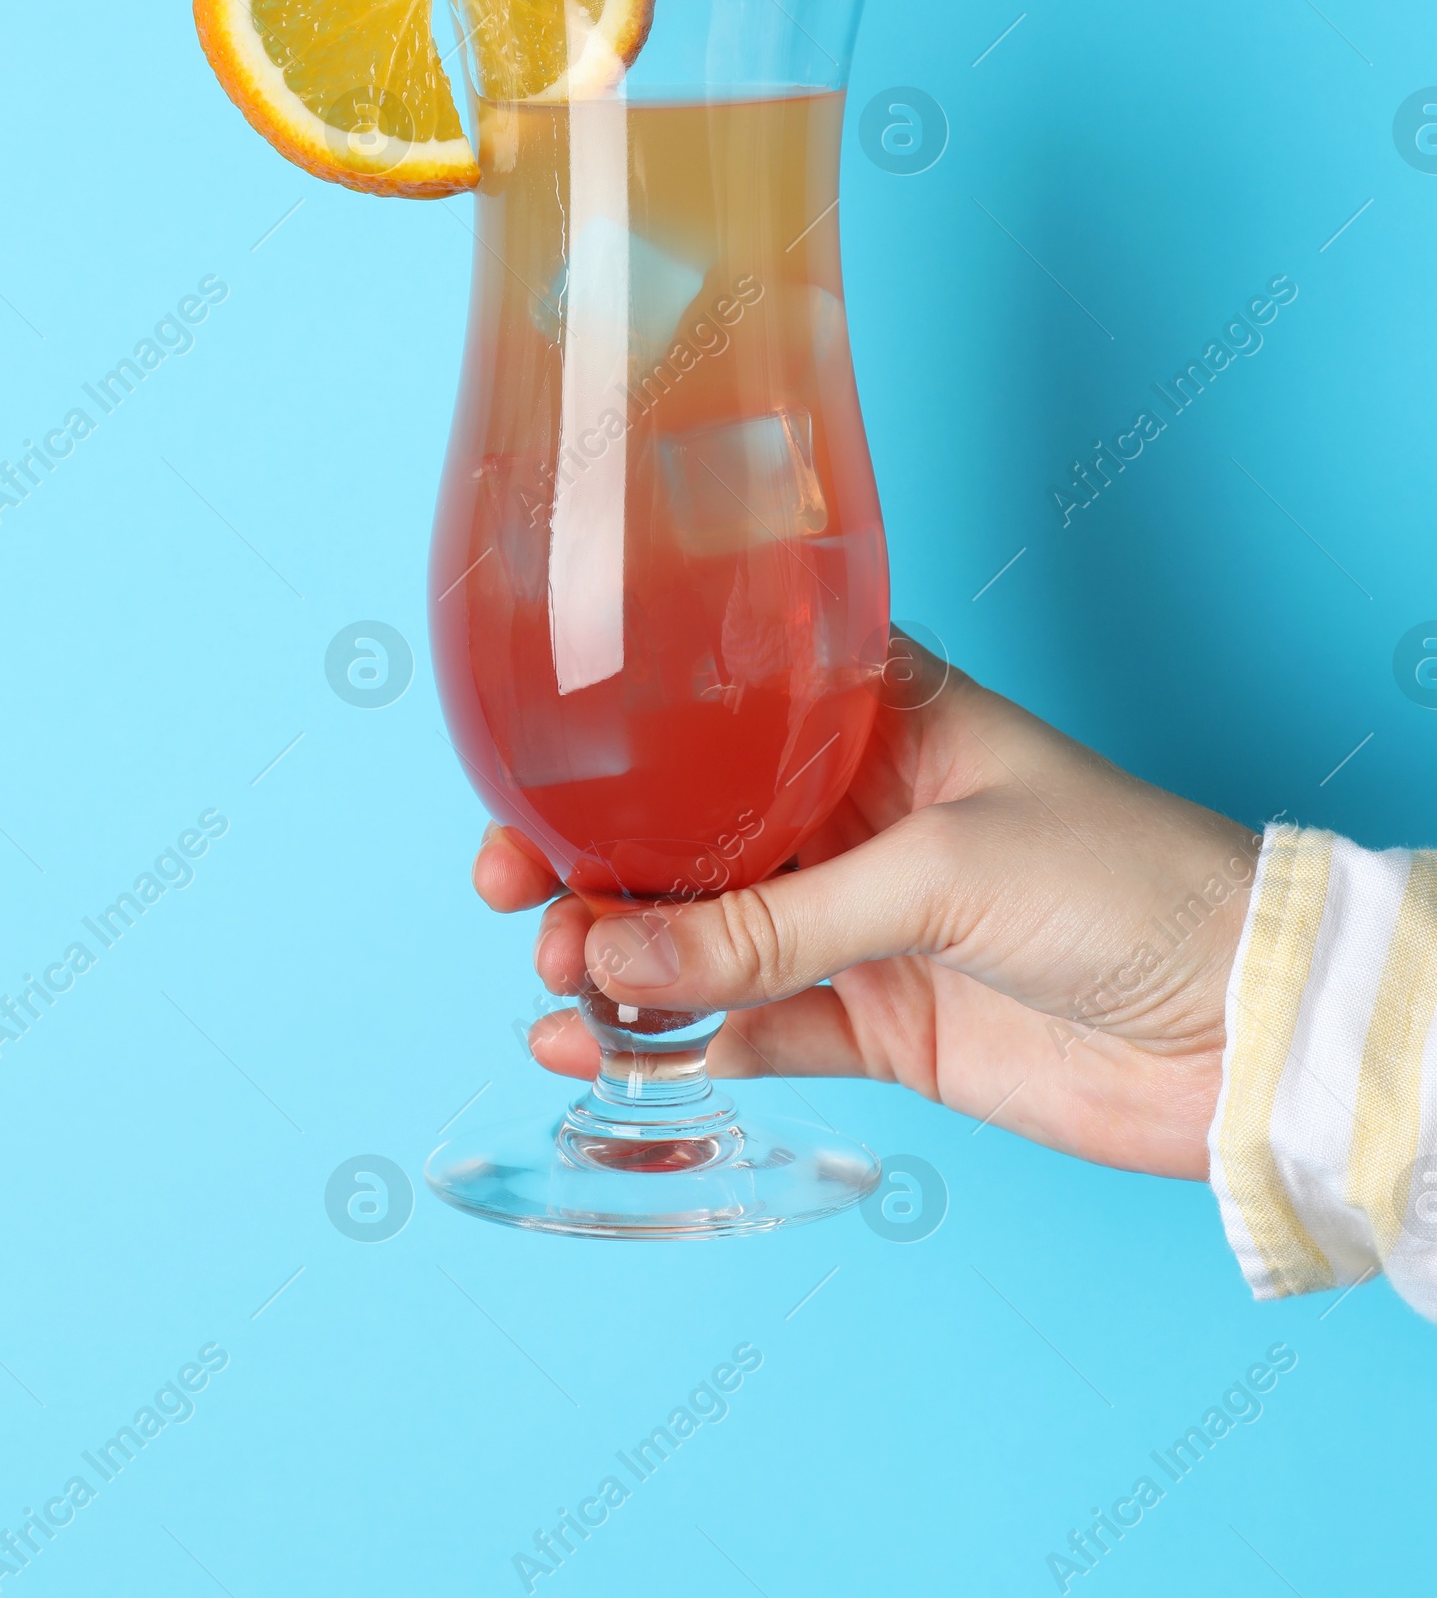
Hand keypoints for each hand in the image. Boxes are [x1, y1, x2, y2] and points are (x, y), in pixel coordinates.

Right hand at [472, 637, 1259, 1179]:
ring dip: (619, 956)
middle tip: (516, 893)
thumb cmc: (1125, 881)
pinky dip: (674, 1042)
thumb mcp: (939, 872)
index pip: (718, 706)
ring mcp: (859, 919)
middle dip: (592, 857)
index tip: (528, 774)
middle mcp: (854, 810)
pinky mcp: (876, 1021)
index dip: (619, 738)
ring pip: (701, 932)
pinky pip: (748, 1025)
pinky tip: (603, 1052)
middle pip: (686, 826)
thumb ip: (771, 922)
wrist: (1241, 1027)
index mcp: (875, 719)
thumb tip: (610, 958)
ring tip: (559, 986)